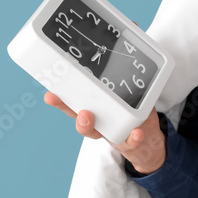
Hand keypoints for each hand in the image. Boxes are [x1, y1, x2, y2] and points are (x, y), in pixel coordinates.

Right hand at [43, 92, 166, 173]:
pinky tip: (137, 133)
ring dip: (91, 127)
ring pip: (98, 134)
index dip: (61, 101)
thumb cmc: (131, 113)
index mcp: (95, 109)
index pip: (74, 105)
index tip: (50, 95)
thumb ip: (121, 82)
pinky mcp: (130, 142)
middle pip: (81, 121)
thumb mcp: (126, 95)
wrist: (148, 138)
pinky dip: (133, 138)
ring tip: (89, 118)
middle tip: (81, 111)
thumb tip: (115, 55)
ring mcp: (113, 134)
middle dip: (77, 116)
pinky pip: (130, 142)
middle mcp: (99, 123)